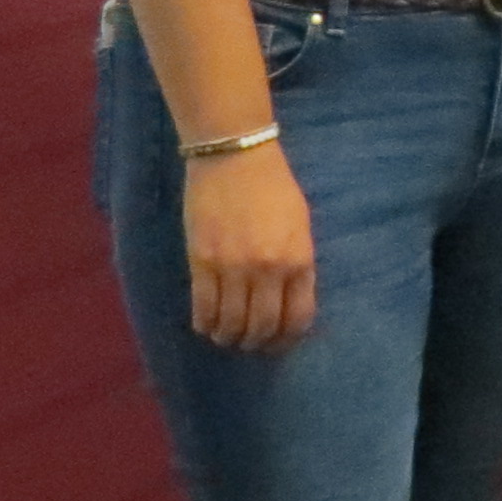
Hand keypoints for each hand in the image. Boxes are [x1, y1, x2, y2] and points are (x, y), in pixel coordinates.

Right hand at [183, 144, 317, 350]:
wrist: (234, 157)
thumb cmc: (273, 187)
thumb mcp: (299, 225)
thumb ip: (297, 261)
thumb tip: (290, 297)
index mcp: (299, 260)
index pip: (298, 316)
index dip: (287, 338)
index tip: (279, 342)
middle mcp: (269, 270)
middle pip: (263, 326)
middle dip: (257, 342)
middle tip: (250, 343)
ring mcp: (234, 268)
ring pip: (231, 322)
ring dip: (229, 337)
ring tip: (226, 336)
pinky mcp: (202, 262)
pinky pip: (203, 307)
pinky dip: (205, 323)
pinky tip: (205, 325)